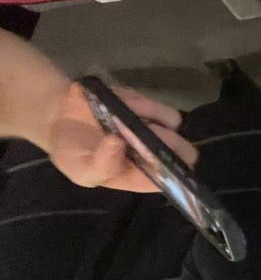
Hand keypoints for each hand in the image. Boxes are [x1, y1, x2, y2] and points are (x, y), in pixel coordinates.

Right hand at [49, 83, 198, 191]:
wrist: (57, 120)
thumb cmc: (73, 153)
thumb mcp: (81, 170)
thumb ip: (101, 166)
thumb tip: (117, 144)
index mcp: (143, 174)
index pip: (173, 177)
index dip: (170, 168)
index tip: (151, 155)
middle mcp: (153, 152)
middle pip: (183, 150)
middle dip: (168, 142)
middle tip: (141, 133)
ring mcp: (151, 127)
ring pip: (172, 121)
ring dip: (151, 115)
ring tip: (123, 115)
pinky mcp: (144, 105)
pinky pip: (155, 104)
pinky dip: (141, 102)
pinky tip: (121, 102)